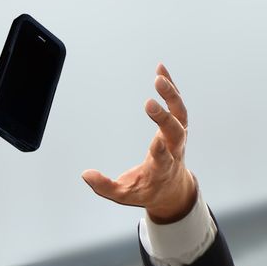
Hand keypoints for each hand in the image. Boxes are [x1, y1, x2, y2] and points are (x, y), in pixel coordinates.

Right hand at [82, 64, 198, 223]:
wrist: (173, 189)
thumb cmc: (147, 190)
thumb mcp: (124, 196)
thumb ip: (105, 187)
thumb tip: (86, 175)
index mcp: (162, 170)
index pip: (164, 160)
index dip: (161, 152)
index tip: (155, 143)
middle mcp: (174, 151)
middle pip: (176, 133)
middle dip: (165, 119)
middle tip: (149, 103)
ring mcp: (178, 137)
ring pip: (180, 115)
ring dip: (171, 96)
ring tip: (159, 77)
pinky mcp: (176, 125)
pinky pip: (176, 104)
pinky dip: (170, 87)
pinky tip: (161, 70)